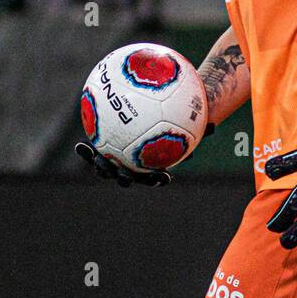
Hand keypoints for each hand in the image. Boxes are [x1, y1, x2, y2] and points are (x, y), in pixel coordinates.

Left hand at [75, 122, 213, 187]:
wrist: (157, 119)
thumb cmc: (176, 122)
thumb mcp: (190, 125)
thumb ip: (201, 128)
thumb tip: (215, 124)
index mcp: (153, 167)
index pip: (157, 176)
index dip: (158, 179)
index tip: (164, 177)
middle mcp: (135, 167)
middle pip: (129, 176)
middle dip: (124, 177)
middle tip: (122, 173)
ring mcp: (118, 161)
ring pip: (107, 168)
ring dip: (98, 165)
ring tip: (92, 158)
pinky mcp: (104, 151)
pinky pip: (96, 151)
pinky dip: (87, 152)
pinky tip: (81, 145)